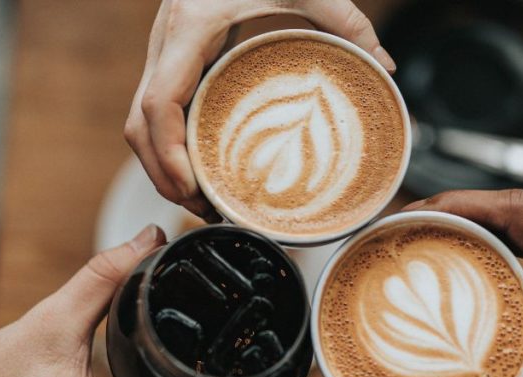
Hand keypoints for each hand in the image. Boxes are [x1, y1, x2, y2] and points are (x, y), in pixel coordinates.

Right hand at [124, 0, 395, 219]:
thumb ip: (346, 21)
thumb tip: (384, 65)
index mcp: (191, 28)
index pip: (159, 102)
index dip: (169, 153)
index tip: (193, 188)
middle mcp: (166, 43)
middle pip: (139, 125)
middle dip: (163, 175)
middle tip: (203, 209)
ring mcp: (162, 52)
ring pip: (138, 122)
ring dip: (161, 166)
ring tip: (201, 201)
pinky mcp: (171, 59)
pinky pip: (154, 112)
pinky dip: (168, 146)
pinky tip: (198, 167)